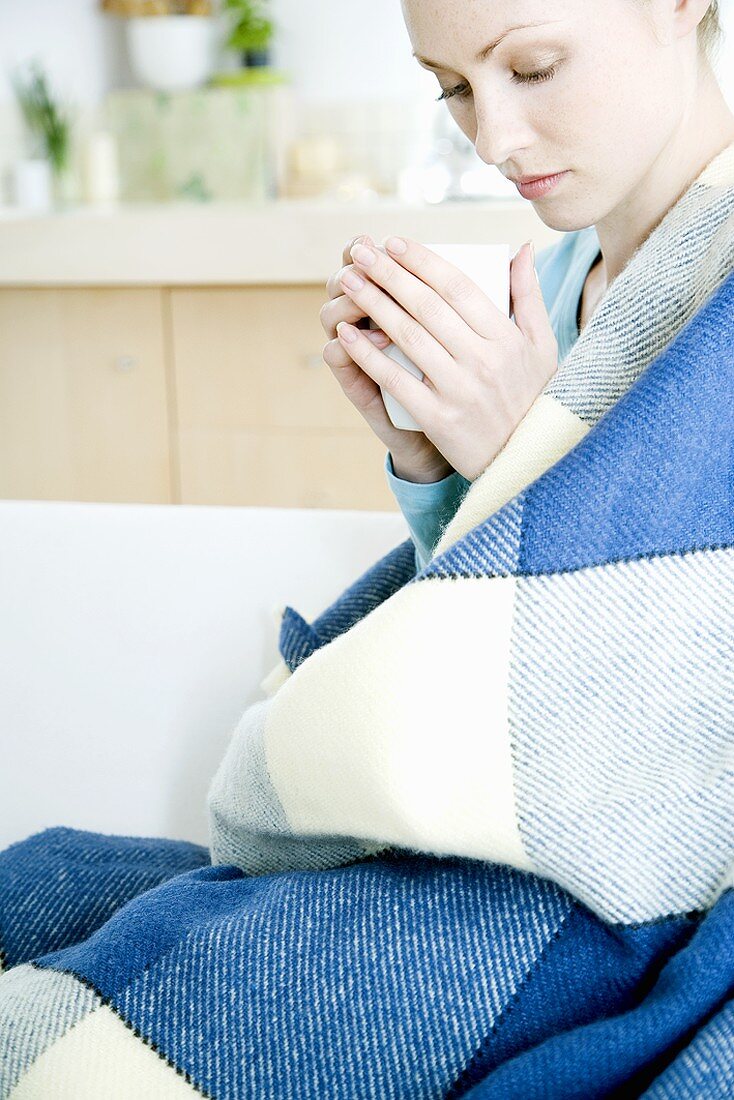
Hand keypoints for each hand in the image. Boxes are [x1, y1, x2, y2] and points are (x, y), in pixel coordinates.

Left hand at [334, 236, 558, 481]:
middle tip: (360, 252)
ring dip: (373, 304)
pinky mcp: (439, 419)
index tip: (394, 243)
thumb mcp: (543, 348)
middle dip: (389, 274)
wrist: (528, 464)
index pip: (459, 287)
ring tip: (348, 281)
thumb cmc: (535, 400)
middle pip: (427, 306)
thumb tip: (521, 248)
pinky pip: (396, 380)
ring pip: (408, 336)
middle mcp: (484, 360)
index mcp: (507, 338)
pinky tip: (346, 335)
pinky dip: (368, 355)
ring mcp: (460, 390)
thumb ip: (530, 297)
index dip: (422, 261)